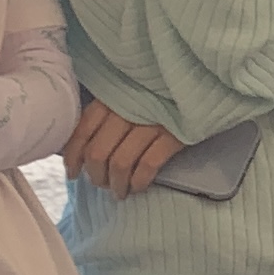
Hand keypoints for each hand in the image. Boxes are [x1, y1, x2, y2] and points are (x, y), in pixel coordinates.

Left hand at [64, 99, 185, 195]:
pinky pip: (148, 166)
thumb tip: (83, 144)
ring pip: (120, 163)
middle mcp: (126, 109)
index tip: (73, 173)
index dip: (73, 157)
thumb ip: (107, 109)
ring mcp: (150, 122)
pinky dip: (139, 181)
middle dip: (96, 176)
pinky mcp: (173, 135)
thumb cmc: (157, 91)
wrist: (200, 82)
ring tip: (120, 192)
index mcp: (110, 97)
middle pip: (98, 153)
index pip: (82, 131)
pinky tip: (139, 187)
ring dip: (116, 184)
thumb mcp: (127, 91)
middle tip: (101, 185)